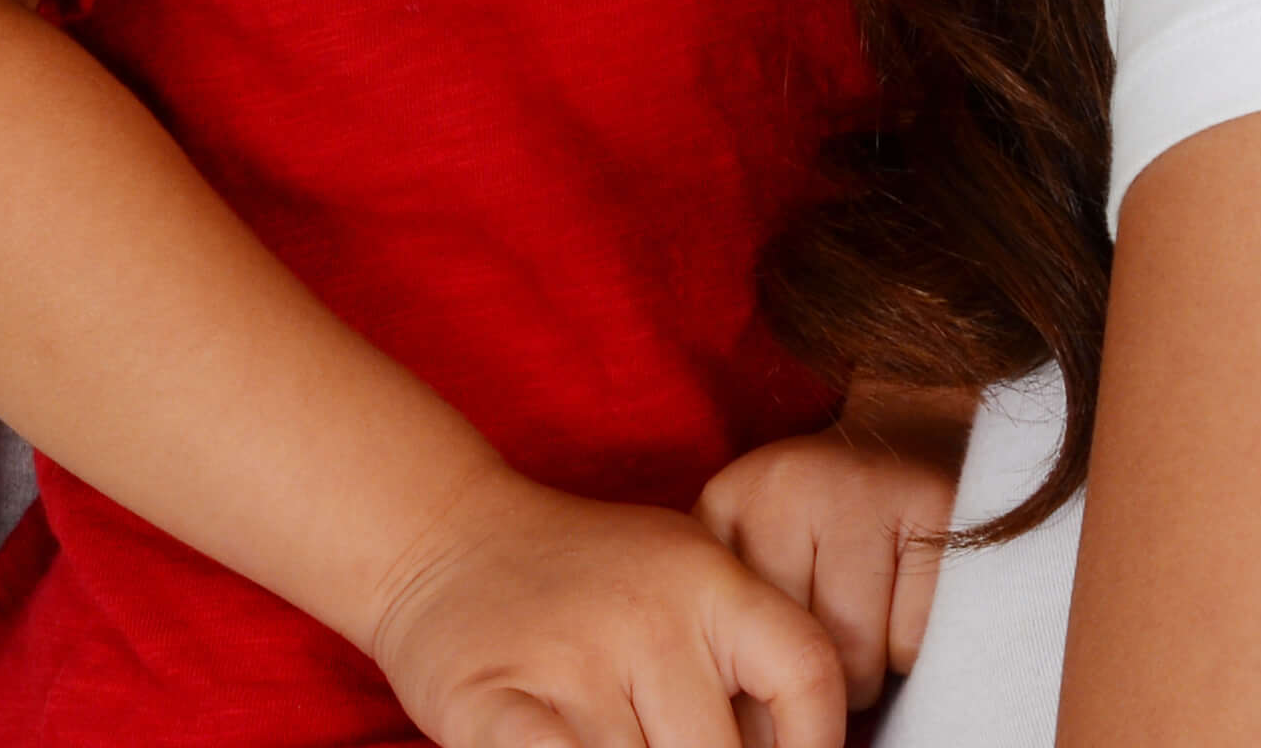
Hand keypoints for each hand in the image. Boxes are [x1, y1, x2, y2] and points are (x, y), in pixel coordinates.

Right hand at [363, 468, 856, 747]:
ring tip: (614, 733)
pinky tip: (574, 745)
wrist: (443, 534)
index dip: (817, 742)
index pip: (805, 671)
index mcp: (706, 580)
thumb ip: (744, 663)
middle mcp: (646, 616)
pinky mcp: (490, 702)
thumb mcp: (682, 585)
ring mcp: (568, 659)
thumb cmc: (582, 582)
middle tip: (668, 736)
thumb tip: (800, 747)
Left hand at [699, 409, 962, 706]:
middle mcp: (782, 487)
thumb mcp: (764, 562)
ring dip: (869, 669)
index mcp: (726, 506)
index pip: (722, 642)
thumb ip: (743, 633)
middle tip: (834, 641)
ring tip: (873, 617)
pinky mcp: (931, 501)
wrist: (916, 431)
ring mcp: (858, 487)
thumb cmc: (831, 530)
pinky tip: (910, 598)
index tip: (769, 704)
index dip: (751, 698)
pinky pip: (914, 639)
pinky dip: (915, 646)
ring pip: (854, 660)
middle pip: (789, 656)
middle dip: (817, 680)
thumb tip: (755, 740)